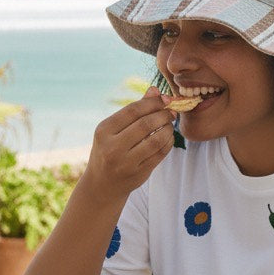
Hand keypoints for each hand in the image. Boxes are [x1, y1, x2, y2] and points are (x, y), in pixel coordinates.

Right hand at [83, 86, 175, 203]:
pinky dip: (168, 142)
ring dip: (168, 128)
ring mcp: (125, 163)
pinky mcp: (139, 174)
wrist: (102, 184)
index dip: (153, 102)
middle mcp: (112, 147)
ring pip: (156, 140)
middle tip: (171, 111)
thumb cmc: (109, 149)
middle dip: (162, 114)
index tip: (166, 98)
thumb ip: (134, 110)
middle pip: (145, 124)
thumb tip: (155, 90)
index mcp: (103, 131)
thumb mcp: (113, 129)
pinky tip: (168, 137)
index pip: (133, 111)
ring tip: (170, 124)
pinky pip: (160, 154)